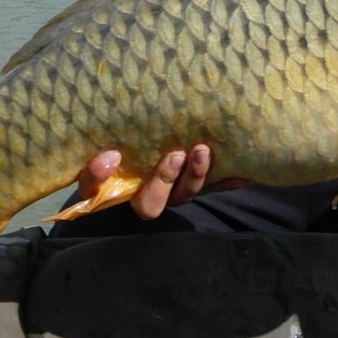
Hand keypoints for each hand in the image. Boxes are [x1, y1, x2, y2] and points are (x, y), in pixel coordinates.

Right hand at [77, 145, 245, 220]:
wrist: (160, 133)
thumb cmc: (129, 141)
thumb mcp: (110, 144)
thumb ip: (101, 156)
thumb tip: (110, 156)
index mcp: (113, 184)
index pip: (97, 190)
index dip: (99, 177)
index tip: (111, 156)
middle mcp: (143, 194)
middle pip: (149, 204)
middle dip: (163, 180)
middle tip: (175, 155)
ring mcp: (172, 192)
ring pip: (183, 195)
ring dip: (195, 175)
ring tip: (203, 151)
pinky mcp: (196, 185)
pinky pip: (213, 188)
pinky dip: (227, 181)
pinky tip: (240, 174)